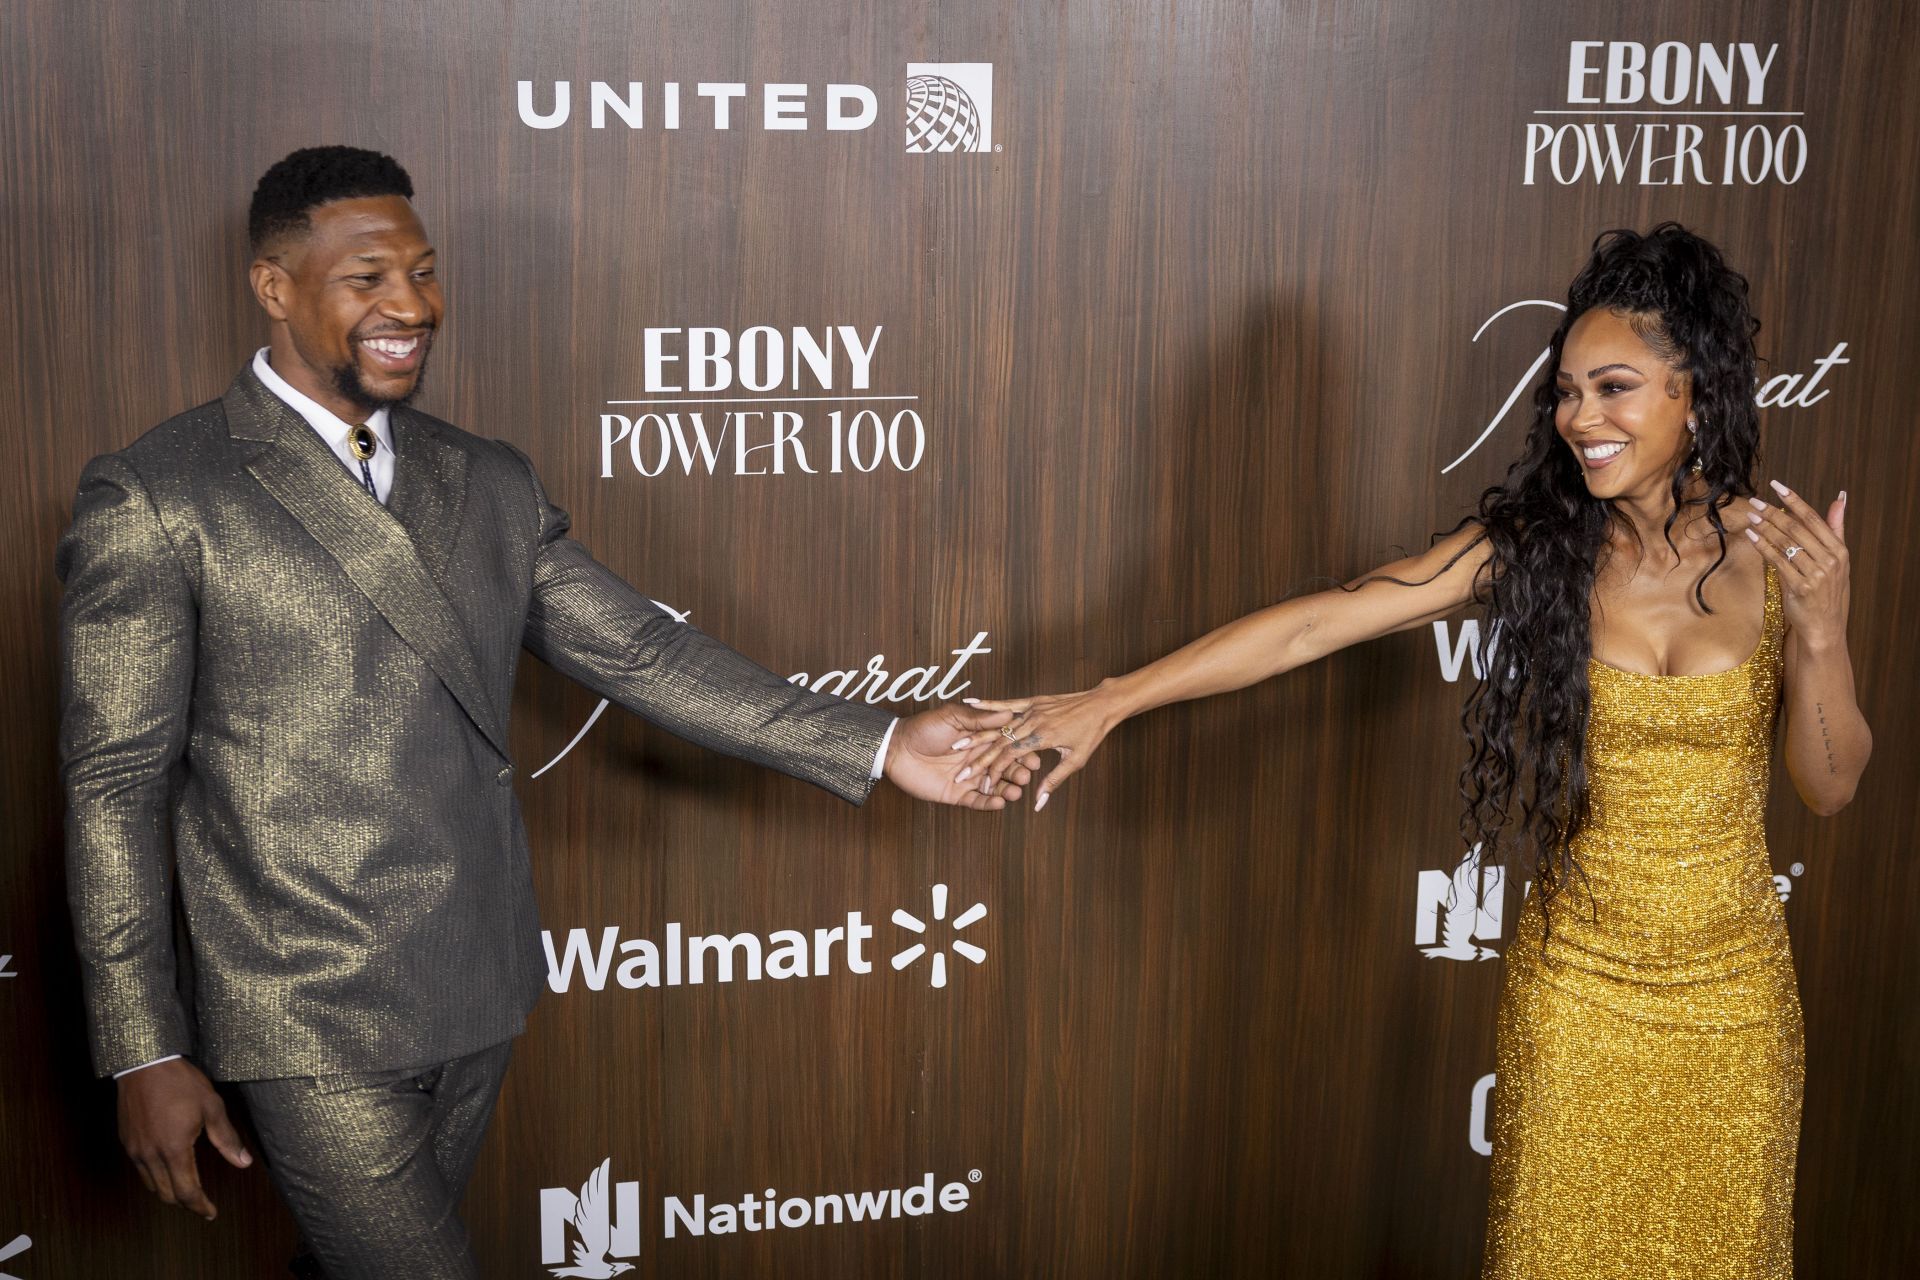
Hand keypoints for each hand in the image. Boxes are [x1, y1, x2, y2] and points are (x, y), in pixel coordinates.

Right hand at [116, 1057, 252, 1220]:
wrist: (144, 1065)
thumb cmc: (181, 1083)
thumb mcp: (211, 1107)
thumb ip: (226, 1139)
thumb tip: (243, 1163)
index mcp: (174, 1149)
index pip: (187, 1191)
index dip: (200, 1206)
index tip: (211, 1213)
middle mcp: (150, 1155)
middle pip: (167, 1195)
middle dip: (186, 1203)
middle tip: (202, 1205)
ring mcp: (135, 1150)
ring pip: (152, 1185)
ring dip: (170, 1192)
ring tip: (187, 1190)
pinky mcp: (127, 1142)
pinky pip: (141, 1171)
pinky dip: (156, 1178)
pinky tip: (168, 1170)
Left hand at [883, 703, 1040, 809]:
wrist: (897, 748)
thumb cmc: (923, 728)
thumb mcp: (952, 717)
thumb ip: (980, 719)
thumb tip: (1009, 712)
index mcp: (981, 739)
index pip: (1007, 746)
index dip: (1021, 752)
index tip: (1034, 756)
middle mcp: (979, 758)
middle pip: (1006, 767)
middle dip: (1018, 772)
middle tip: (1025, 776)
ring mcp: (969, 777)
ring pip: (995, 786)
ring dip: (1008, 789)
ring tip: (1015, 792)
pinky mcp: (958, 793)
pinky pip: (978, 801)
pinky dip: (989, 803)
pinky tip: (999, 802)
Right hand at [951, 683, 1126, 809]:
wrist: (1102, 704)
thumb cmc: (1091, 734)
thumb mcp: (1075, 761)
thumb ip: (1053, 781)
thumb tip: (1038, 803)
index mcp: (1043, 737)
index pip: (1010, 756)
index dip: (994, 772)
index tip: (982, 785)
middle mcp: (1034, 721)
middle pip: (999, 742)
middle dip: (979, 760)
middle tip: (961, 773)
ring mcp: (1032, 709)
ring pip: (999, 725)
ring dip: (977, 736)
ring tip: (957, 745)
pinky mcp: (1033, 700)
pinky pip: (1008, 703)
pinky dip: (989, 703)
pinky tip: (972, 702)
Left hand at [1745, 481, 1850, 648]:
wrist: (1825, 627)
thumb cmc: (1829, 592)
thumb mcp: (1839, 560)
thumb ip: (1836, 528)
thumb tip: (1840, 497)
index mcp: (1840, 550)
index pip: (1814, 518)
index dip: (1794, 500)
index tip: (1777, 486)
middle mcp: (1830, 560)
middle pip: (1797, 528)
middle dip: (1774, 513)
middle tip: (1756, 502)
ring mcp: (1816, 574)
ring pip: (1786, 543)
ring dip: (1766, 527)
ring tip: (1751, 516)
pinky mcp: (1800, 587)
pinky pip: (1778, 561)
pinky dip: (1763, 547)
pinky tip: (1752, 537)